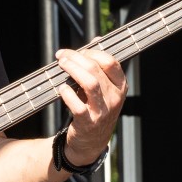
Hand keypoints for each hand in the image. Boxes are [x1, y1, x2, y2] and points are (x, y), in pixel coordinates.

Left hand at [53, 47, 126, 167]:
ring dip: (72, 70)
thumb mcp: (104, 88)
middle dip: (76, 58)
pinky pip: (76, 104)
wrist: (91, 142)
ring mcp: (102, 111)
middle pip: (96, 69)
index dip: (92, 52)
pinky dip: (66, 93)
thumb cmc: (96, 109)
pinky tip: (61, 88)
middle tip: (62, 56)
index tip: (78, 50)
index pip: (111, 62)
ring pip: (90, 83)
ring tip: (61, 65)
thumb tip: (97, 40)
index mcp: (120, 86)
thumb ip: (100, 65)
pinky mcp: (88, 122)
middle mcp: (114, 98)